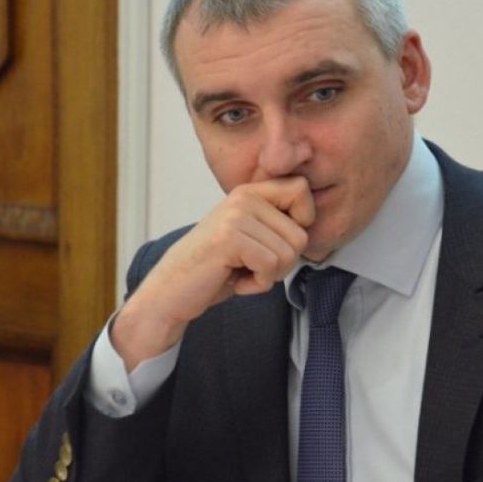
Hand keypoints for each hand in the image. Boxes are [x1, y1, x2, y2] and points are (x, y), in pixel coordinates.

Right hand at [111, 177, 314, 369]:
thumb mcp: (248, 236)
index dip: (301, 222)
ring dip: (268, 276)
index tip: (275, 241)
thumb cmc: (214, 269)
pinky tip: (235, 280)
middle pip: (301, 234)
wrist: (171, 291)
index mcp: (249, 192)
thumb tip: (311, 224)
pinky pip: (270, 267)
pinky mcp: (230, 238)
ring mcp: (236, 216)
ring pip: (288, 254)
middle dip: (282, 262)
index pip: (302, 190)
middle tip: (251, 266)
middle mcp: (244, 197)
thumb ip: (275, 224)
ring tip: (240, 271)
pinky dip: (257, 285)